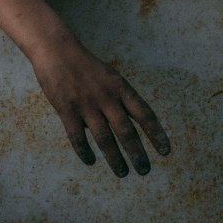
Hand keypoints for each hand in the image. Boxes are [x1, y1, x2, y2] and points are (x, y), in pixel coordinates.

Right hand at [31, 41, 169, 176]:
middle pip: (126, 131)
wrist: (57, 50)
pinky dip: (84, 152)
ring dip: (115, 158)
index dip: (156, 134)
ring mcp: (86, 105)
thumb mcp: (110, 76)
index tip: (166, 151)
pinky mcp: (67, 110)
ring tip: (122, 172)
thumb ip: (119, 98)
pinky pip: (77, 137)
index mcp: (120, 88)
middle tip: (145, 170)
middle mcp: (107, 98)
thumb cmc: (85, 65)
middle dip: (137, 153)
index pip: (144, 114)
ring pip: (105, 138)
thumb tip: (129, 123)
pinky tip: (90, 161)